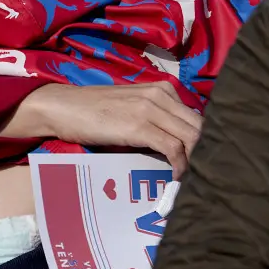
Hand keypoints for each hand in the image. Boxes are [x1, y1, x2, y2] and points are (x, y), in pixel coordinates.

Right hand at [4, 82, 202, 175]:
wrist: (64, 107)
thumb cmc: (95, 111)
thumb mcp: (132, 108)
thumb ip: (155, 118)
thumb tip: (177, 144)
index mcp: (162, 89)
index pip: (196, 116)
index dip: (203, 141)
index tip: (203, 160)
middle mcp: (161, 95)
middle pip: (199, 126)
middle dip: (204, 152)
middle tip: (201, 174)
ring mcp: (151, 109)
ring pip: (191, 137)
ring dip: (195, 161)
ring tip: (191, 179)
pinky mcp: (140, 126)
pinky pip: (173, 148)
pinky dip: (180, 166)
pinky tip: (176, 177)